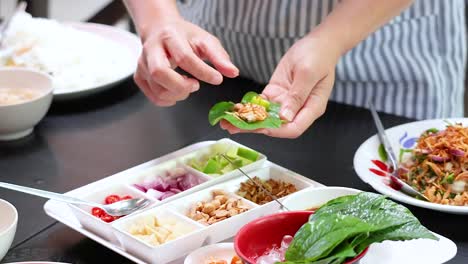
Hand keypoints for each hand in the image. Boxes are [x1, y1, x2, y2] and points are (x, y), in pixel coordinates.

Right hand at [134, 17, 238, 105]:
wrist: (161, 30)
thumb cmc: (184, 37)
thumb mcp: (206, 40)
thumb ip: (219, 57)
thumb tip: (232, 73)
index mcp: (169, 37)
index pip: (184, 57)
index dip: (202, 72)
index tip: (217, 79)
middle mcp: (151, 50)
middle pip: (160, 73)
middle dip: (181, 86)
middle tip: (195, 85)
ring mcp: (142, 64)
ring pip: (157, 88)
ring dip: (177, 94)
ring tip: (188, 85)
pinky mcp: (139, 76)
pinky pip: (153, 96)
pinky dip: (168, 99)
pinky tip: (177, 91)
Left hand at [221, 34, 340, 137]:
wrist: (318, 42)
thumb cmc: (319, 55)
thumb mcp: (307, 73)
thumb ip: (297, 96)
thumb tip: (284, 117)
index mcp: (311, 108)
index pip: (293, 128)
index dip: (276, 130)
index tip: (259, 126)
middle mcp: (298, 109)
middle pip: (276, 125)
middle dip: (254, 128)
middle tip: (233, 127)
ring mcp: (286, 102)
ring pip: (265, 116)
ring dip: (247, 119)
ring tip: (228, 121)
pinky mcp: (276, 93)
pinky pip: (261, 104)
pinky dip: (249, 107)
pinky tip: (235, 109)